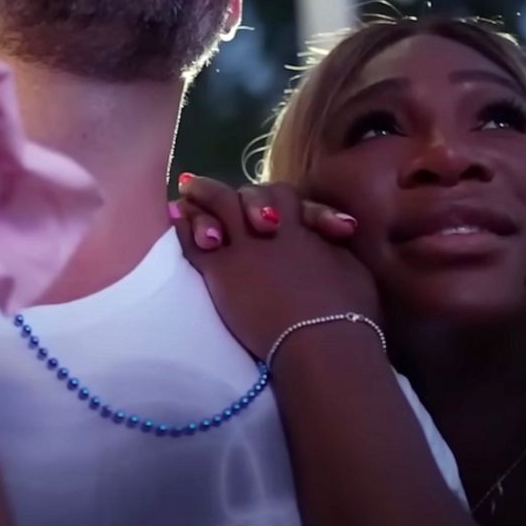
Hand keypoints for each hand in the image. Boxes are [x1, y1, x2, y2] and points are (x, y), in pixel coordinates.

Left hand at [172, 174, 380, 361]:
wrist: (321, 342)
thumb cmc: (348, 313)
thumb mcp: (350, 268)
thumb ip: (332, 246)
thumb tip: (330, 237)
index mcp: (302, 226)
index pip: (283, 196)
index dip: (271, 198)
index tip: (264, 205)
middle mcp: (271, 228)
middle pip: (247, 195)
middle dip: (225, 188)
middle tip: (198, 183)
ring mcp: (244, 249)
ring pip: (218, 209)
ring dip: (202, 198)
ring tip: (186, 192)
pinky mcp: (222, 272)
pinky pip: (194, 243)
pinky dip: (185, 227)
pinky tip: (175, 214)